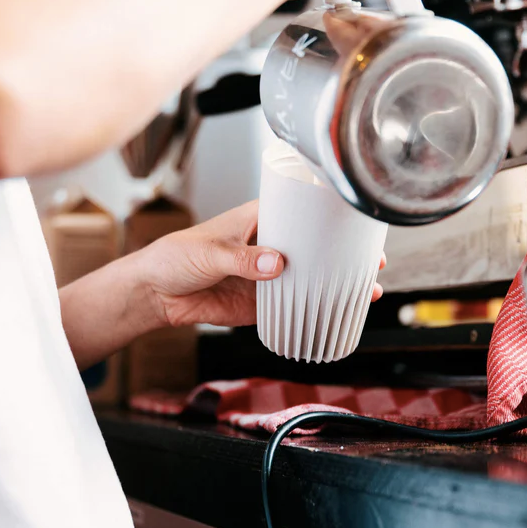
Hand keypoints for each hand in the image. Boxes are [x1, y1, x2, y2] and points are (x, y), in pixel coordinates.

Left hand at [139, 201, 385, 328]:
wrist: (154, 293)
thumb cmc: (175, 257)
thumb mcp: (209, 252)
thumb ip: (242, 259)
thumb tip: (275, 264)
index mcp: (256, 221)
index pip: (298, 213)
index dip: (327, 219)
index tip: (355, 226)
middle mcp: (266, 247)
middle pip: (311, 249)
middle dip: (339, 255)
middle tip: (371, 262)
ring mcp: (264, 276)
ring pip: (306, 280)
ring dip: (331, 286)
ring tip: (363, 290)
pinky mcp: (257, 303)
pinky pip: (289, 307)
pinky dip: (310, 311)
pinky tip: (332, 314)